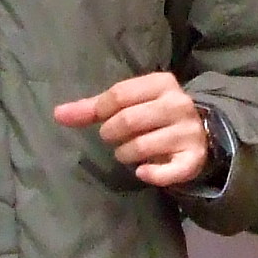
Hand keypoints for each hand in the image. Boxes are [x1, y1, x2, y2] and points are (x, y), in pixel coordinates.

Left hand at [53, 72, 214, 186]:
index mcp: (162, 83)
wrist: (199, 134)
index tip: (101, 119)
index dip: (101, 111)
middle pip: (128, 120)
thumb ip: (94, 108)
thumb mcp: (128, 104)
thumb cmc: (153, 115)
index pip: (119, 95)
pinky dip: (150, 175)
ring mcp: (188, 132)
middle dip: (111, 134)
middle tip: (113, 138)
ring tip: (128, 152)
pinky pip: (165, 172)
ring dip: (125, 154)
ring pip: (141, 146)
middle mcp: (179, 104)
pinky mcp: (194, 159)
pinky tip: (144, 172)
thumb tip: (58, 114)